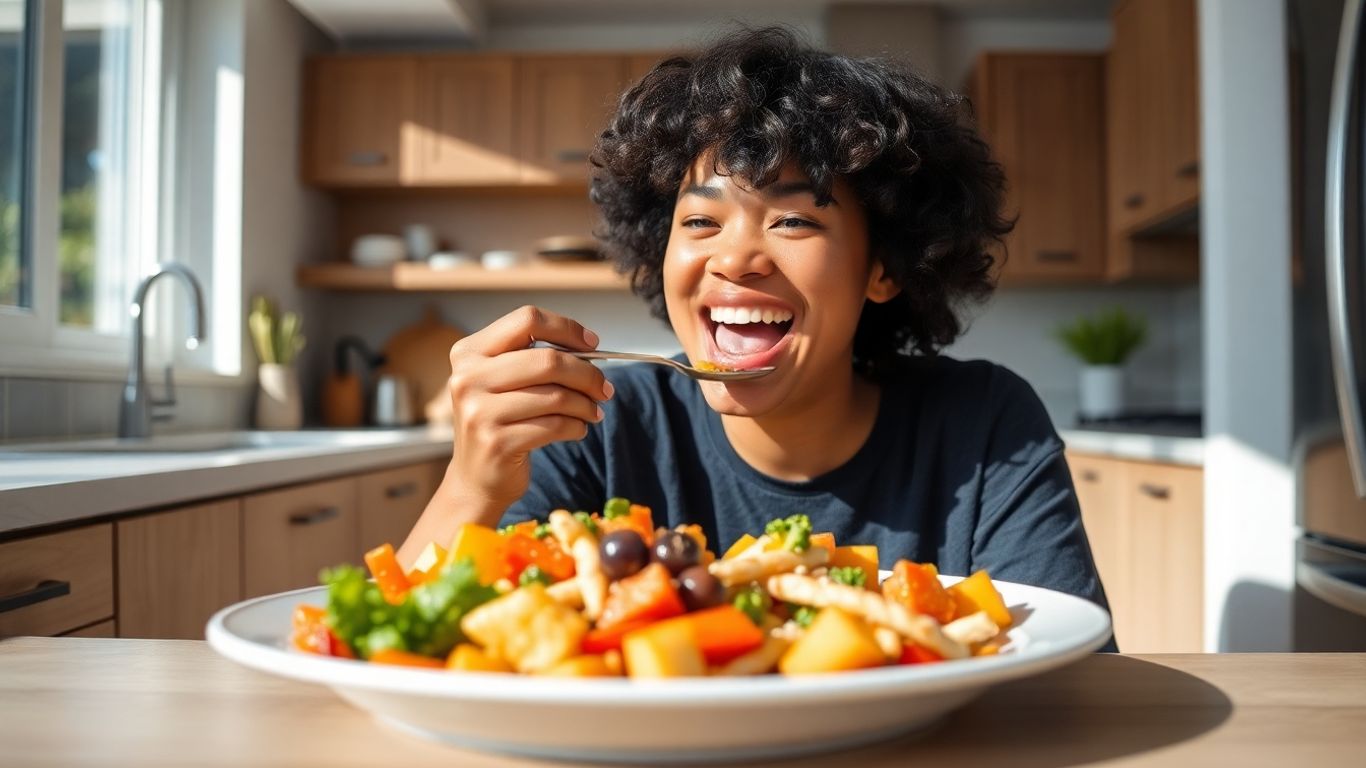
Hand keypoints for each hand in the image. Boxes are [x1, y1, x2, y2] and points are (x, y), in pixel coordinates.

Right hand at [443, 305, 612, 521]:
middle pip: (547, 360)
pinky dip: (576, 427)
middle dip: (587, 374)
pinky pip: (555, 426)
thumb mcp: (503, 382)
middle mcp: (468, 378)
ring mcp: (479, 412)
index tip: (593, 344)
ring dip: (585, 405)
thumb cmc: (499, 423)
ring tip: (593, 412)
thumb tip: (590, 350)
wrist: (475, 479)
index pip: (527, 320)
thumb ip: (535, 360)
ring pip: (556, 396)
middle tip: (604, 388)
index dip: (566, 328)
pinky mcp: (497, 443)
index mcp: (469, 352)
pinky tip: (578, 429)